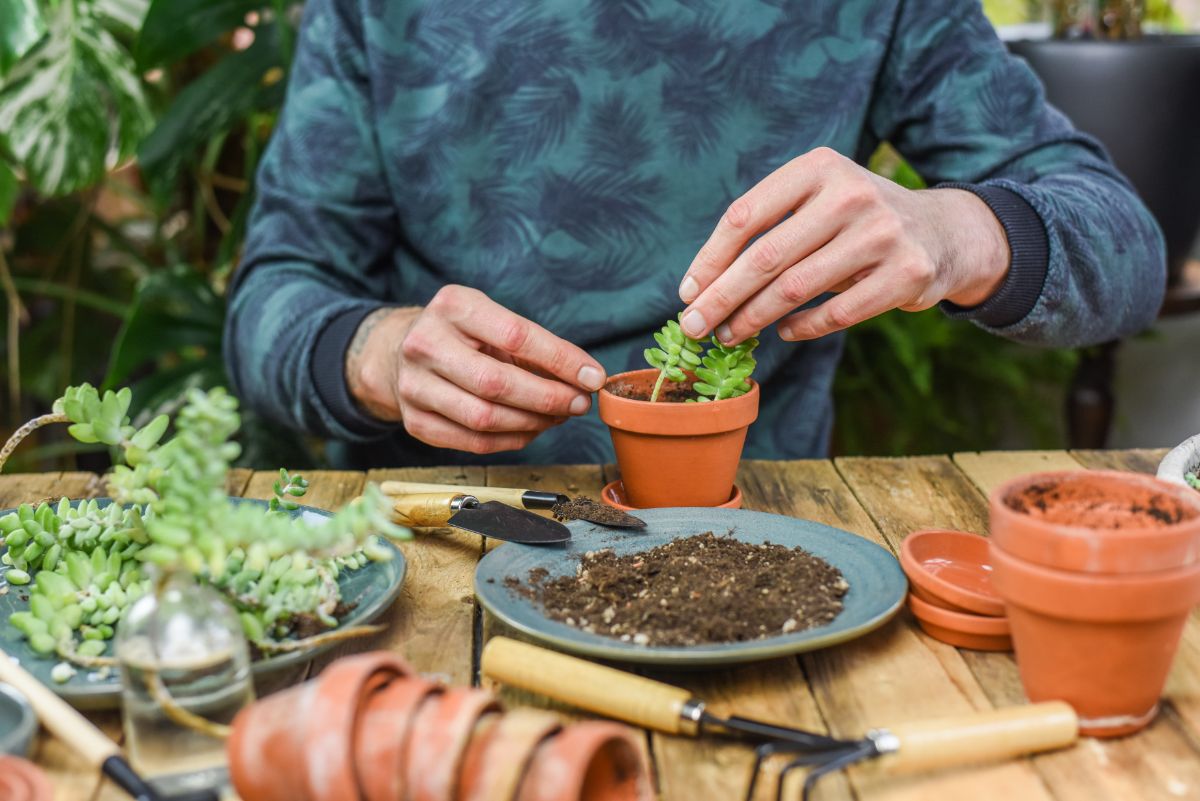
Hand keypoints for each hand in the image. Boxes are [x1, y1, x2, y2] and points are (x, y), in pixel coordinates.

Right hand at [345, 286, 606, 453]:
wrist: (399, 351)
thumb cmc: (462, 335)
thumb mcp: (493, 320)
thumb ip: (536, 347)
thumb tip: (585, 379)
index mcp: (453, 307)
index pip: (516, 336)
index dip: (561, 360)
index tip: (593, 376)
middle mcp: (425, 344)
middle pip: (497, 384)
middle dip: (549, 398)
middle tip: (580, 404)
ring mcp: (414, 386)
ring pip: (485, 419)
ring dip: (534, 423)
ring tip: (559, 416)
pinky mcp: (415, 421)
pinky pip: (474, 443)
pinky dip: (512, 440)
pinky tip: (532, 429)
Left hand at [676, 147, 1010, 343]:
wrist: (942, 232)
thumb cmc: (855, 222)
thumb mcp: (816, 201)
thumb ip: (767, 229)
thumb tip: (700, 287)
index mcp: (818, 167)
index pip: (745, 216)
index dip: (709, 260)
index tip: (687, 293)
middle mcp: (851, 194)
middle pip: (765, 256)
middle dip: (721, 297)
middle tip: (694, 326)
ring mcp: (882, 233)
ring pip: (796, 288)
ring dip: (753, 318)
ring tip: (729, 334)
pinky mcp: (906, 273)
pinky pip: (837, 312)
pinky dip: (802, 327)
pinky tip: (782, 332)